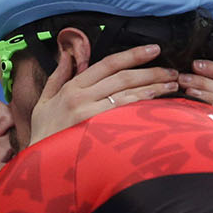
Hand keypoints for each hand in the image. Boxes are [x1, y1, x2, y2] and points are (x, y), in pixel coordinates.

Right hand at [28, 45, 175, 142]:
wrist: (38, 163)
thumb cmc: (44, 134)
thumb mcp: (44, 101)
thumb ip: (58, 76)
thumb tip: (66, 53)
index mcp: (72, 87)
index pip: (108, 64)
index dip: (133, 55)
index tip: (154, 49)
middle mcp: (80, 96)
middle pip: (122, 77)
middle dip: (151, 71)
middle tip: (173, 70)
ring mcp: (88, 113)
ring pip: (127, 93)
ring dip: (153, 87)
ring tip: (173, 84)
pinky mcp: (95, 129)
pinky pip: (123, 112)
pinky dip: (142, 104)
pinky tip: (158, 100)